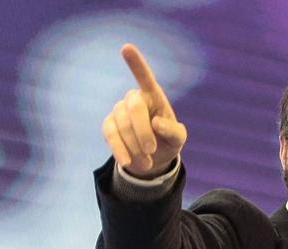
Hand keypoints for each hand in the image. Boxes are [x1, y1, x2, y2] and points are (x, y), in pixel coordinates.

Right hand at [101, 44, 187, 178]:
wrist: (152, 159)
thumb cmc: (168, 141)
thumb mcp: (178, 138)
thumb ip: (172, 130)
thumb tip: (155, 124)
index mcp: (154, 96)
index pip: (144, 76)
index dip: (135, 63)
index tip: (126, 47)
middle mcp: (134, 99)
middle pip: (134, 107)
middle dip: (142, 131)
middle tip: (152, 150)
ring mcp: (119, 111)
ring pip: (121, 124)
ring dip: (135, 146)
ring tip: (147, 162)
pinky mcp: (109, 125)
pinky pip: (110, 134)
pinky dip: (120, 150)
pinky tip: (129, 162)